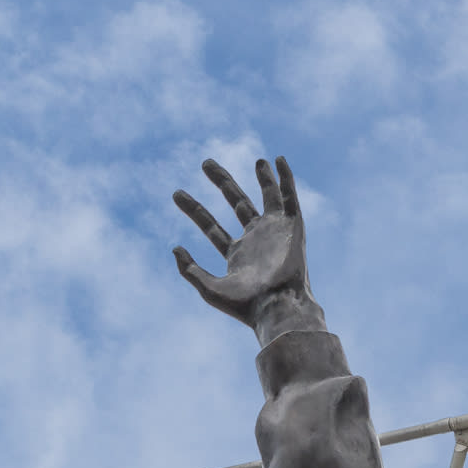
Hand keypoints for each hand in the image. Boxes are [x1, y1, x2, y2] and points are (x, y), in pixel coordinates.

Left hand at [171, 155, 314, 335]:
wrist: (277, 307)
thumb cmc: (246, 306)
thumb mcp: (210, 289)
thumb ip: (190, 270)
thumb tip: (175, 248)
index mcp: (236, 254)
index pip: (211, 226)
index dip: (194, 209)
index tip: (176, 194)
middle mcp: (256, 239)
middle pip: (237, 203)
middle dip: (222, 182)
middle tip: (205, 162)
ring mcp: (274, 233)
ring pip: (268, 197)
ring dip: (264, 178)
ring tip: (258, 160)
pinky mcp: (292, 228)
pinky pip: (290, 198)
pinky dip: (286, 179)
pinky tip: (280, 160)